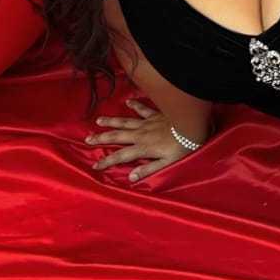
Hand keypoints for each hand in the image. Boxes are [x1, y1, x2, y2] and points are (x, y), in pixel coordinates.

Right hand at [85, 97, 200, 183]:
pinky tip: (128, 102)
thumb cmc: (182, 146)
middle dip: (101, 138)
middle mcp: (141, 134)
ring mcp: (147, 122)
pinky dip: (135, 105)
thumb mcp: (167, 163)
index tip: (94, 165)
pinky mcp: (156, 114)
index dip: (106, 161)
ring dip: (111, 122)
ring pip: (125, 122)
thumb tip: (131, 177)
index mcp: (143, 148)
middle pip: (117, 136)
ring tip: (98, 121)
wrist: (192, 125)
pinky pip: (143, 109)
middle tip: (87, 139)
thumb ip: (148, 169)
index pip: (120, 156)